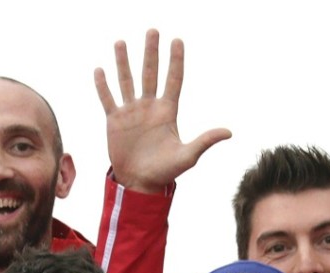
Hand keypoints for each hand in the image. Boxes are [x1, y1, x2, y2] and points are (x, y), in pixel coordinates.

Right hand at [96, 28, 230, 193]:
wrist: (140, 183)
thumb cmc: (166, 172)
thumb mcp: (188, 156)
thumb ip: (205, 141)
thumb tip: (229, 132)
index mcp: (168, 112)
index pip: (173, 80)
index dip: (176, 61)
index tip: (177, 40)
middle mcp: (149, 107)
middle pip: (150, 73)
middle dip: (151, 52)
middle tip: (153, 31)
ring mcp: (131, 112)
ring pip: (127, 81)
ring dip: (123, 62)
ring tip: (121, 43)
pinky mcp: (115, 121)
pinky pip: (108, 98)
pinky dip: (103, 86)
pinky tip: (100, 70)